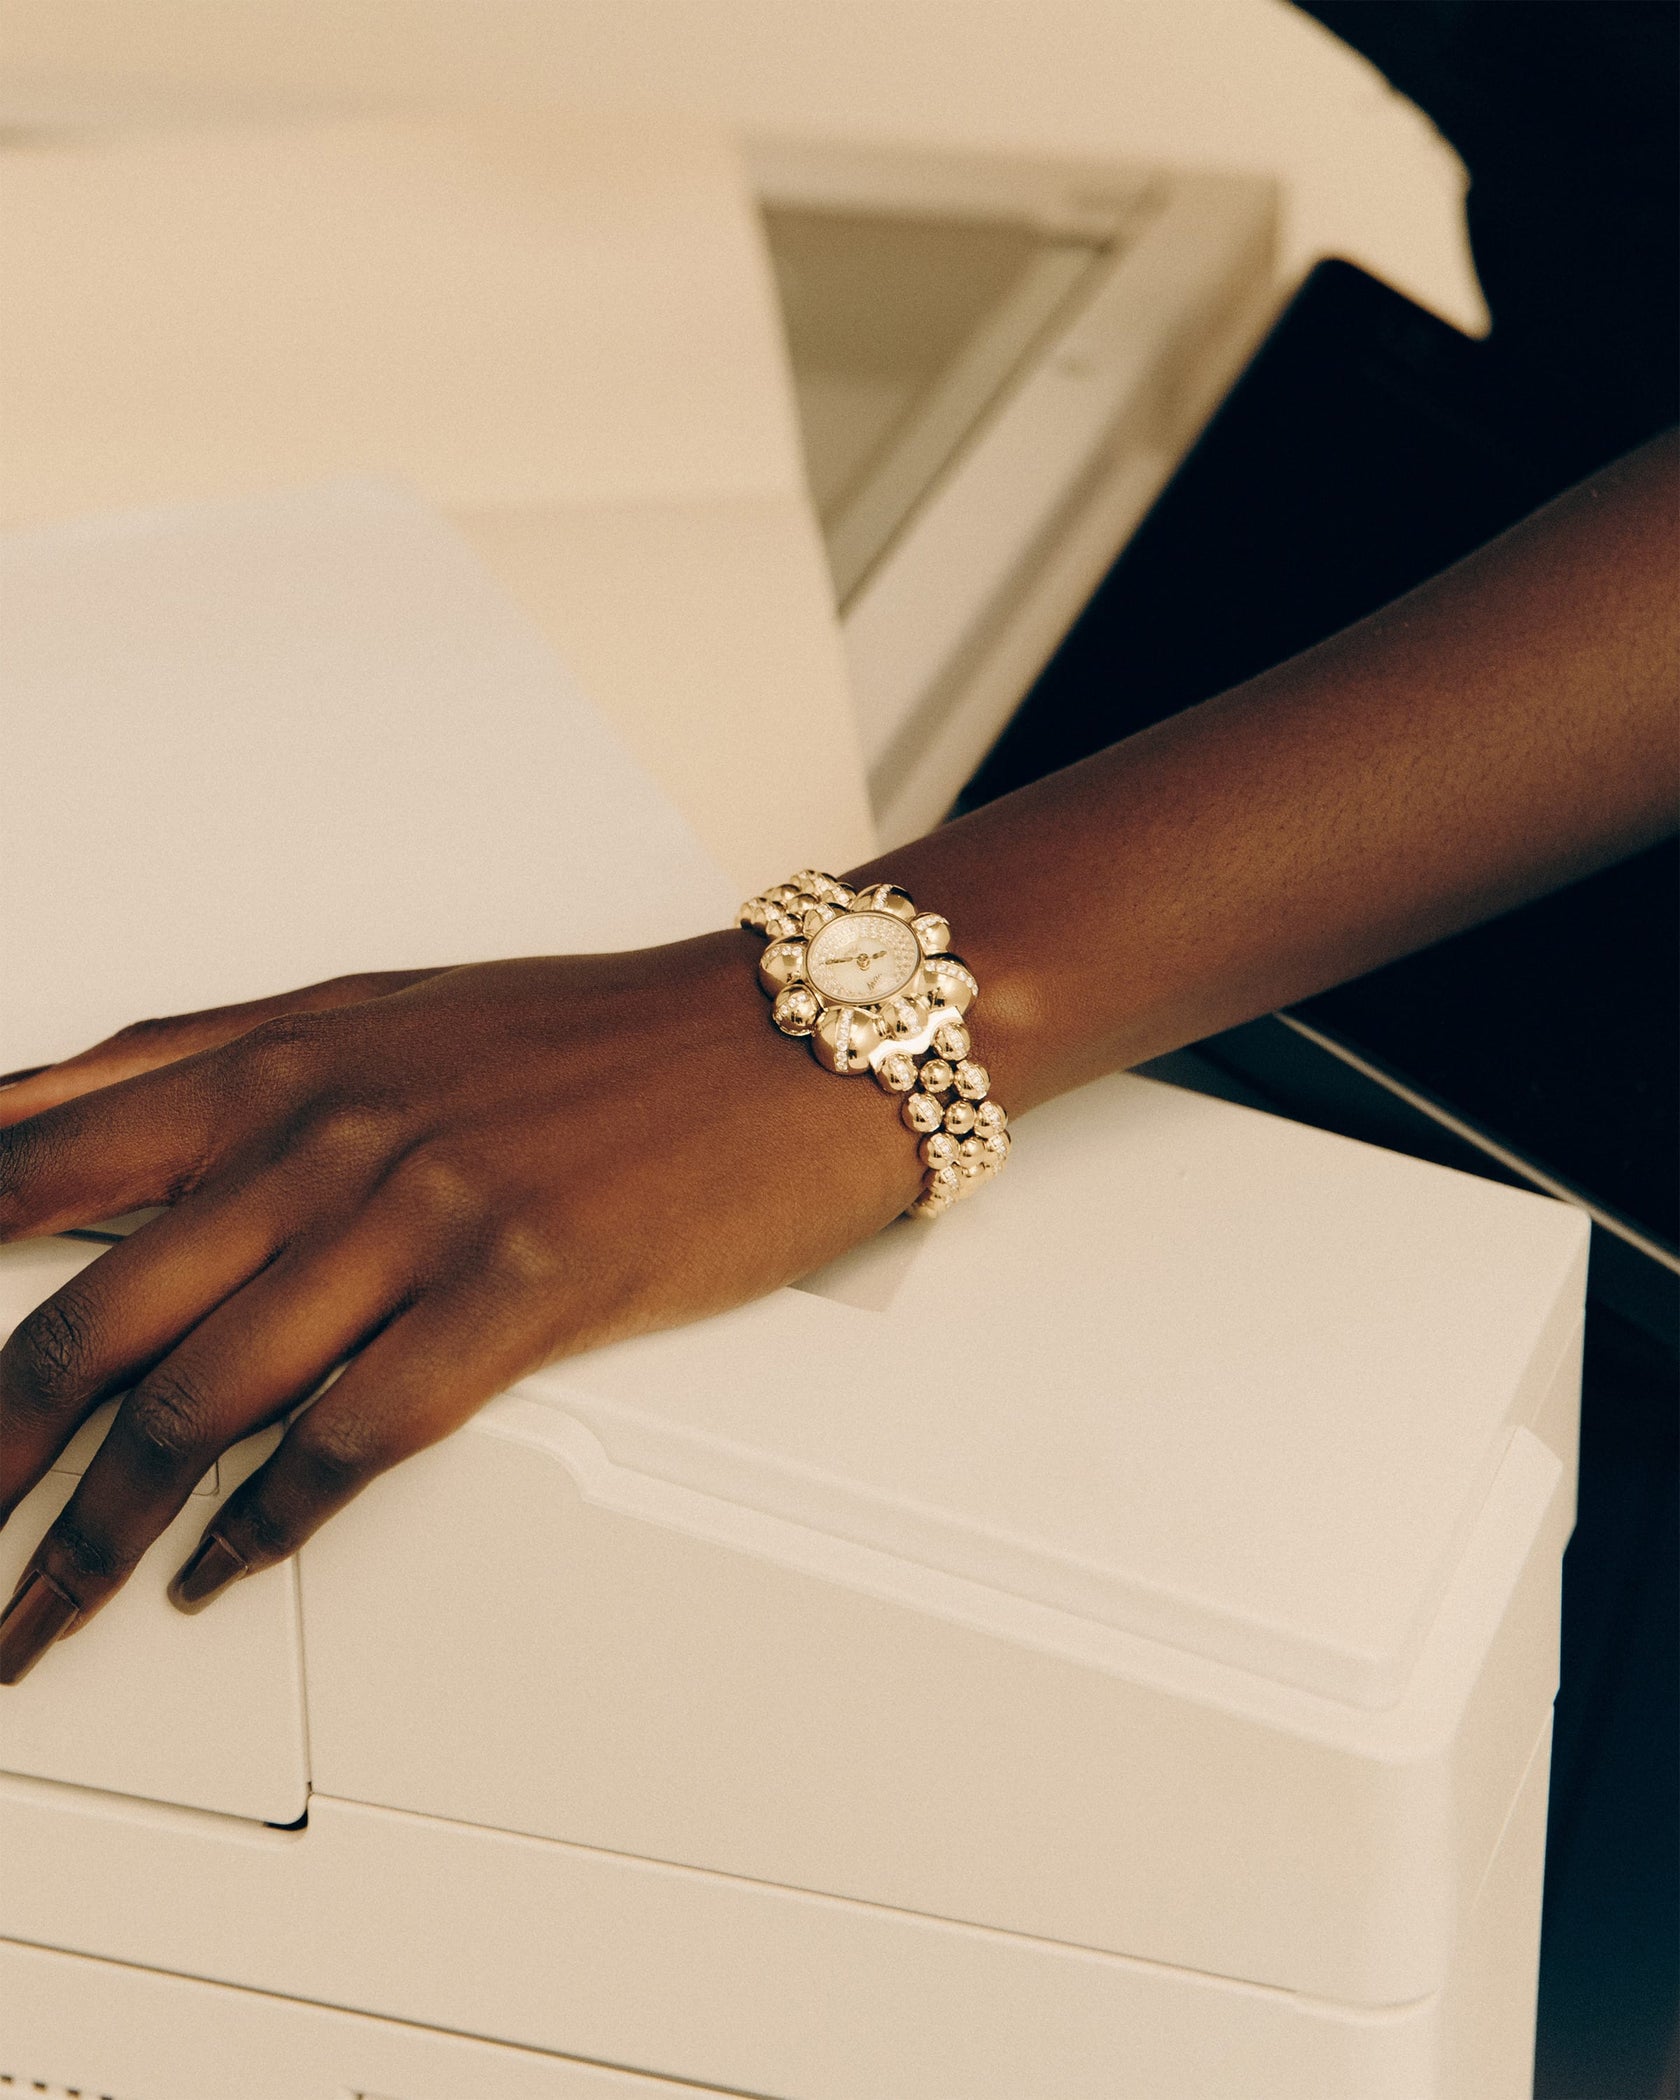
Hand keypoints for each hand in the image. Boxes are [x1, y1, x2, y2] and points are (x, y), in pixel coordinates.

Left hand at [0, 937, 917, 1681]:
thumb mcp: (380, 1009)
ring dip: (95, 1539)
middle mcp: (325, 1134)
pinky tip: (221, 1570)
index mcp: (277, 1059)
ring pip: (200, 1404)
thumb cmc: (595, 1033)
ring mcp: (420, 1215)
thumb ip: (212, 1062)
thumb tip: (53, 1115)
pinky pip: (350, 1440)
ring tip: (40, 1609)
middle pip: (90, 1322)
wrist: (786, 1039)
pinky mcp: (519, 1295)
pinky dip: (267, 1528)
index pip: (31, 1161)